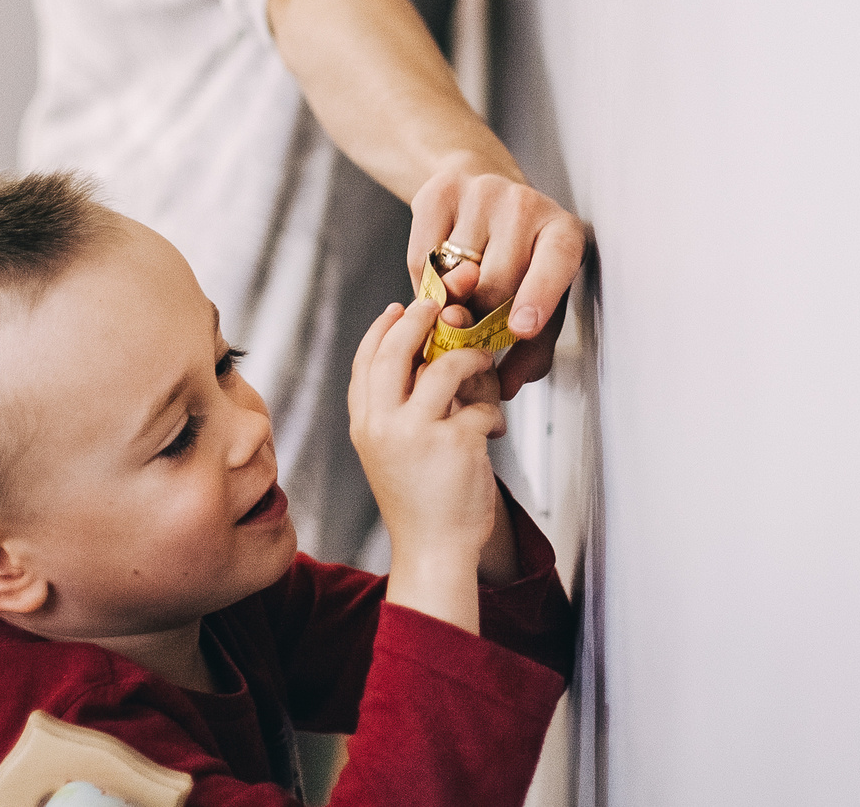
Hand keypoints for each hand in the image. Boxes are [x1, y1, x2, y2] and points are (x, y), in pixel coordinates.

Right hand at [348, 297, 502, 632]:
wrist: (435, 550)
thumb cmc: (421, 500)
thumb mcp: (393, 448)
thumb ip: (400, 405)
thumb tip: (428, 353)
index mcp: (364, 424)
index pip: (365, 360)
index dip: (384, 329)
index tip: (400, 309)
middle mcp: (382, 425)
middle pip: (396, 350)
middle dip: (421, 320)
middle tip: (444, 309)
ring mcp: (416, 432)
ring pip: (445, 367)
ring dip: (471, 360)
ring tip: (483, 364)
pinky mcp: (454, 441)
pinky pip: (481, 406)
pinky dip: (493, 413)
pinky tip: (494, 430)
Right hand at [408, 156, 583, 397]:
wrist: (486, 194)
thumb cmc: (521, 259)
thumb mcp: (542, 299)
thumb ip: (531, 347)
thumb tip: (507, 387)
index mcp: (563, 234)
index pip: (556, 263)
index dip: (539, 296)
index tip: (520, 327)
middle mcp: (528, 205)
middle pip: (494, 283)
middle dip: (480, 316)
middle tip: (472, 326)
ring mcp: (484, 192)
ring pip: (454, 273)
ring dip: (449, 300)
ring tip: (459, 296)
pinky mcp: (441, 191)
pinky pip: (421, 257)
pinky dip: (423, 281)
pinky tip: (439, 275)